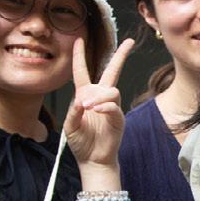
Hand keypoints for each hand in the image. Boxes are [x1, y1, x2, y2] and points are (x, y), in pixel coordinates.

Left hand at [65, 33, 134, 168]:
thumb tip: (80, 101)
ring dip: (98, 97)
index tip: (79, 40)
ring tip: (88, 108)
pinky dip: (105, 107)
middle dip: (121, 56)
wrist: (92, 160)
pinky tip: (97, 111)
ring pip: (111, 90)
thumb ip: (72, 113)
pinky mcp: (118, 118)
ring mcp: (110, 107)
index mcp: (84, 96)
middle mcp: (99, 97)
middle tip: (130, 42)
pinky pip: (114, 106)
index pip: (82, 71)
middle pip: (111, 71)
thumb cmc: (81, 142)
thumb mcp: (69, 127)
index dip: (80, 56)